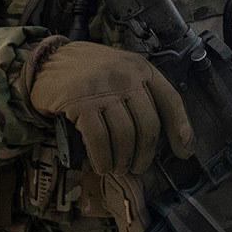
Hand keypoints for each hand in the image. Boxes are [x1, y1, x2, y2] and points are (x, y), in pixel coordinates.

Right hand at [27, 41, 194, 175]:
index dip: (181, 129)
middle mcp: (125, 76)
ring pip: (124, 136)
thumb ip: (142, 94)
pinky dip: (103, 158)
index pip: (171, 100)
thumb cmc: (89, 73)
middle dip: (145, 154)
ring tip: (117, 168)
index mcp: (141, 68)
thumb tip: (168, 135)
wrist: (48, 62)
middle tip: (137, 168)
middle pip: (148, 125)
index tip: (184, 153)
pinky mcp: (80, 102)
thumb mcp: (121, 72)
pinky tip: (101, 165)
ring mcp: (103, 89)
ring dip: (122, 160)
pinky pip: (99, 140)